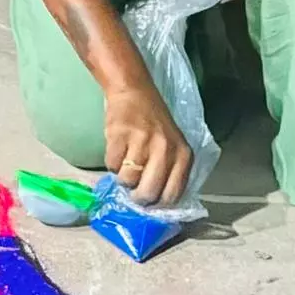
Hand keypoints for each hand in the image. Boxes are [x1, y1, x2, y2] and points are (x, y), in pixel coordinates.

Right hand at [101, 78, 193, 207]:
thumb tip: (156, 202)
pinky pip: (111, 165)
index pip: (173, 195)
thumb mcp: (174, 146)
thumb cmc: (155, 123)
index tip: (151, 200)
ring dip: (123, 178)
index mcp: (183, 154)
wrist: (134, 92)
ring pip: (127, 180)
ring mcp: (141, 142)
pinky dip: (111, 163)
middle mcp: (165, 149)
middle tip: (134, 192)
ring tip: (126, 165)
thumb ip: (171, 171)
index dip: (158, 203)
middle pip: (148, 192)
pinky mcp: (119, 136)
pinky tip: (118, 152)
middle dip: (138, 198)